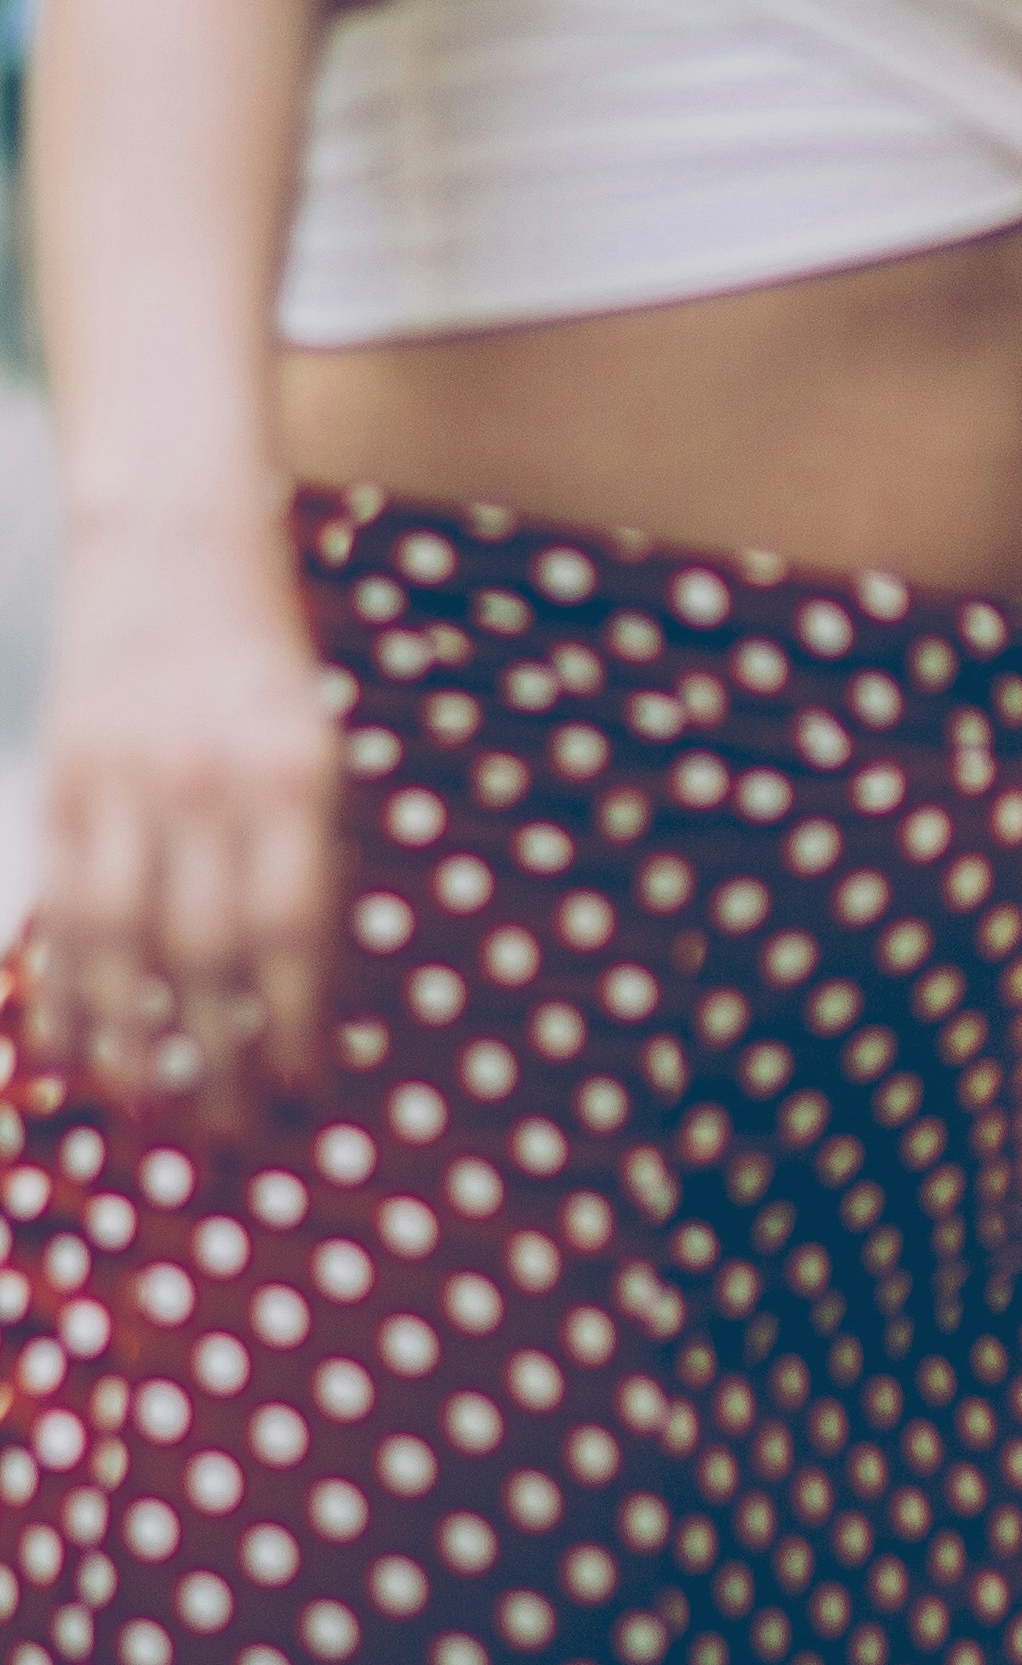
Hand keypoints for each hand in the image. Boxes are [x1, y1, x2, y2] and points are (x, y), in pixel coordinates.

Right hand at [30, 510, 337, 1111]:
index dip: (293, 1020)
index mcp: (297, 775)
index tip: (302, 1088)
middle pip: (207, 950)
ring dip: (131, 1039)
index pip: (293, 928)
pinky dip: (66, 981)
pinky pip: (61, 902)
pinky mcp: (61, 776)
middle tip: (230, 1129)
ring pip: (120, 940)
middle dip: (217, 1052)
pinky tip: (74, 1044)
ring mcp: (125, 780)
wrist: (173, 535)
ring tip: (146, 1111)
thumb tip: (299, 986)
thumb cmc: (264, 655)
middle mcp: (208, 782)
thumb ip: (306, 848)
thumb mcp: (316, 740)